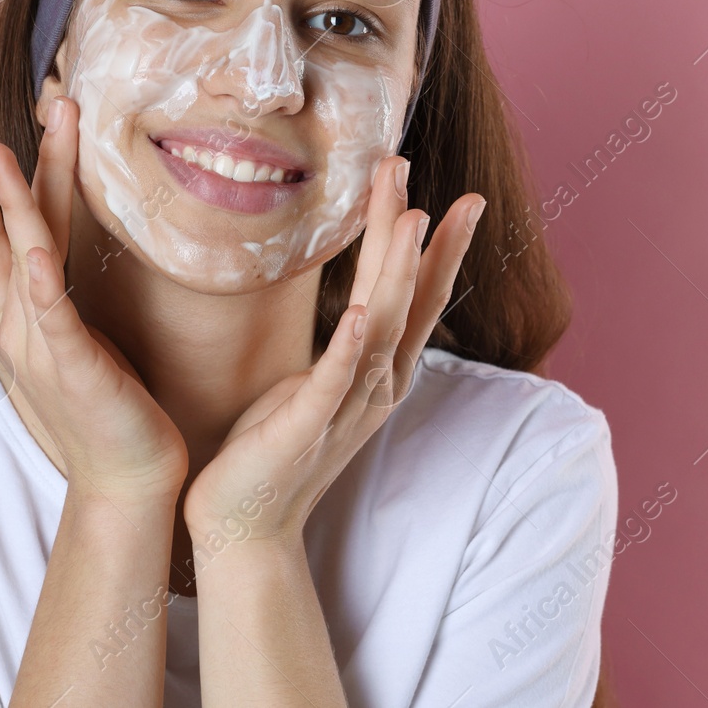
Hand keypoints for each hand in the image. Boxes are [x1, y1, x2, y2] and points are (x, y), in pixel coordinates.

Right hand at [0, 97, 188, 505]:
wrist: (122, 480)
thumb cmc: (93, 406)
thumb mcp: (46, 340)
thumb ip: (19, 289)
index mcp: (13, 315)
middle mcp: (16, 326)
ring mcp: (42, 348)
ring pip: (21, 262)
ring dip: (8, 208)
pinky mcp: (76, 371)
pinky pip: (57, 322)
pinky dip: (44, 288)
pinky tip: (36, 257)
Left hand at [181, 155, 485, 546]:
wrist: (245, 521)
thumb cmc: (274, 444)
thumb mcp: (319, 377)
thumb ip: (346, 340)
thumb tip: (360, 296)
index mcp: (379, 370)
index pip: (418, 297)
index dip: (440, 247)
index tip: (462, 198)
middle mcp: (376, 386)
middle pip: (410, 299)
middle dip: (425, 239)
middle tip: (446, 185)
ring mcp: (346, 407)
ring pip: (383, 327)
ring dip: (397, 270)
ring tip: (411, 217)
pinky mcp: (308, 427)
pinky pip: (334, 380)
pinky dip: (351, 345)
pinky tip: (364, 311)